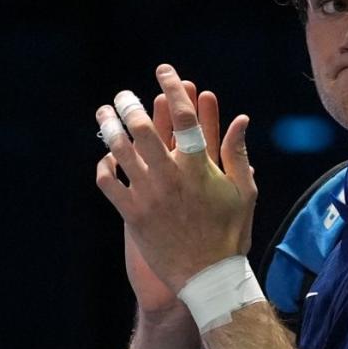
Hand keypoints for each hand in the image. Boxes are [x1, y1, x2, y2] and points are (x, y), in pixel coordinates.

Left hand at [96, 64, 257, 293]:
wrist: (208, 277)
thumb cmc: (231, 233)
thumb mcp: (243, 192)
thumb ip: (237, 153)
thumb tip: (240, 119)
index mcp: (200, 168)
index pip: (184, 118)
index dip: (173, 88)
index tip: (165, 71)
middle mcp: (171, 178)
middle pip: (143, 128)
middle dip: (130, 105)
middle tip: (124, 96)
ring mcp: (149, 196)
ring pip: (120, 151)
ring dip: (109, 127)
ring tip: (104, 114)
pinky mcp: (132, 215)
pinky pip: (108, 183)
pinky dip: (104, 166)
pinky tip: (108, 158)